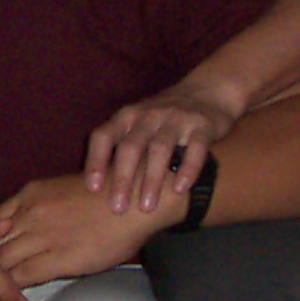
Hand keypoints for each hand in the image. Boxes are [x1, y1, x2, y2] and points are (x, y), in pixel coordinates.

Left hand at [0, 175, 176, 288]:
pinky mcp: (59, 258)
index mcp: (28, 195)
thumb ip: (35, 206)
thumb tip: (16, 225)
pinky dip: (7, 289)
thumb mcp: (58, 190)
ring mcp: (43, 236)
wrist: (135, 200)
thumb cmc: (104, 196)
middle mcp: (29, 214)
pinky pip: (23, 276)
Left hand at [82, 81, 238, 212]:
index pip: (104, 136)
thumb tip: (98, 187)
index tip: (93, 189)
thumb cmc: (162, 118)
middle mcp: (148, 115)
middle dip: (122, 178)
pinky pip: (195, 148)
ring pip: (160, 149)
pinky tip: (180, 189)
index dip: (95, 161)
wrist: (207, 92)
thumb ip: (121, 146)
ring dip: (152, 179)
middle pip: (130, 146)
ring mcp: (175, 119)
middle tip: (118, 208)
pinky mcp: (202, 125)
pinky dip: (187, 169)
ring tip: (146, 207)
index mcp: (126, 116)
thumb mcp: (137, 123)